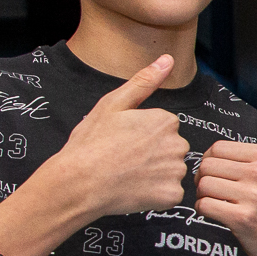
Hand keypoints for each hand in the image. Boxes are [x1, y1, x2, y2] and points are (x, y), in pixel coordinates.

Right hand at [45, 54, 190, 218]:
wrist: (78, 183)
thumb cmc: (91, 143)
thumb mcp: (113, 104)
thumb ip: (144, 81)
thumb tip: (168, 60)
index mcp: (165, 120)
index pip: (164, 127)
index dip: (143, 135)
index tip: (124, 141)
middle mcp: (178, 144)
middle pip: (170, 149)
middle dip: (153, 154)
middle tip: (124, 159)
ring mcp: (176, 171)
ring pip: (170, 171)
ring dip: (155, 175)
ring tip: (127, 174)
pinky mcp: (172, 196)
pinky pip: (169, 194)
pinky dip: (155, 195)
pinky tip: (134, 190)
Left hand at [196, 96, 256, 255]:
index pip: (217, 149)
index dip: (215, 164)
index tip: (228, 177)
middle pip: (206, 165)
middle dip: (206, 179)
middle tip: (221, 192)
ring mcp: (251, 196)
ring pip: (202, 184)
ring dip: (203, 196)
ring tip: (221, 203)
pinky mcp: (241, 218)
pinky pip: (203, 205)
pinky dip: (204, 211)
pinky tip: (220, 215)